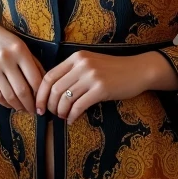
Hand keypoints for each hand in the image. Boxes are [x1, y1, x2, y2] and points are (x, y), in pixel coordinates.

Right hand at [0, 16, 43, 113]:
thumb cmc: (7, 42)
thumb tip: (45, 87)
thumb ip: (34, 64)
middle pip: (21, 90)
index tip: (44, 103)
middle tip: (35, 111)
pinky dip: (6, 104)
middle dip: (30, 105)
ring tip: (24, 109)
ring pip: (8, 95)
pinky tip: (12, 105)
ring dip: (18, 106)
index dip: (41, 94)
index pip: (34, 78)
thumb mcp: (23, 47)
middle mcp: (5, 58)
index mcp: (20, 50)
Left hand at [35, 51, 170, 124]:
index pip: (49, 76)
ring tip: (64, 117)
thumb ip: (73, 73)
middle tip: (52, 115)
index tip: (39, 106)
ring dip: (61, 112)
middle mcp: (82, 64)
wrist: (138, 70)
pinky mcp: (101, 89)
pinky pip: (79, 106)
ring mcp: (92, 76)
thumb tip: (52, 93)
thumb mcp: (91, 64)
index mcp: (76, 57)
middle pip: (55, 89)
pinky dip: (72, 116)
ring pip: (65, 99)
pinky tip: (73, 120)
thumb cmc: (113, 70)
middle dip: (50, 106)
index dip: (41, 94)